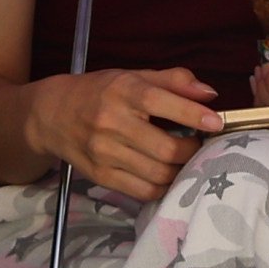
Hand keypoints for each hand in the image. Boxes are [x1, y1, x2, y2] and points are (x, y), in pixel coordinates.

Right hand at [25, 65, 217, 202]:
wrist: (52, 114)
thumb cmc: (100, 92)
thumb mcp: (132, 76)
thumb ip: (173, 81)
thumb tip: (210, 94)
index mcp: (123, 92)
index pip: (162, 103)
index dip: (194, 115)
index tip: (217, 123)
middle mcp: (112, 122)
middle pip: (166, 148)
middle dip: (192, 150)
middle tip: (198, 145)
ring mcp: (104, 152)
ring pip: (158, 174)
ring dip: (180, 170)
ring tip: (184, 161)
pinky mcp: (101, 175)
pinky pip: (143, 191)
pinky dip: (163, 187)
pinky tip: (167, 176)